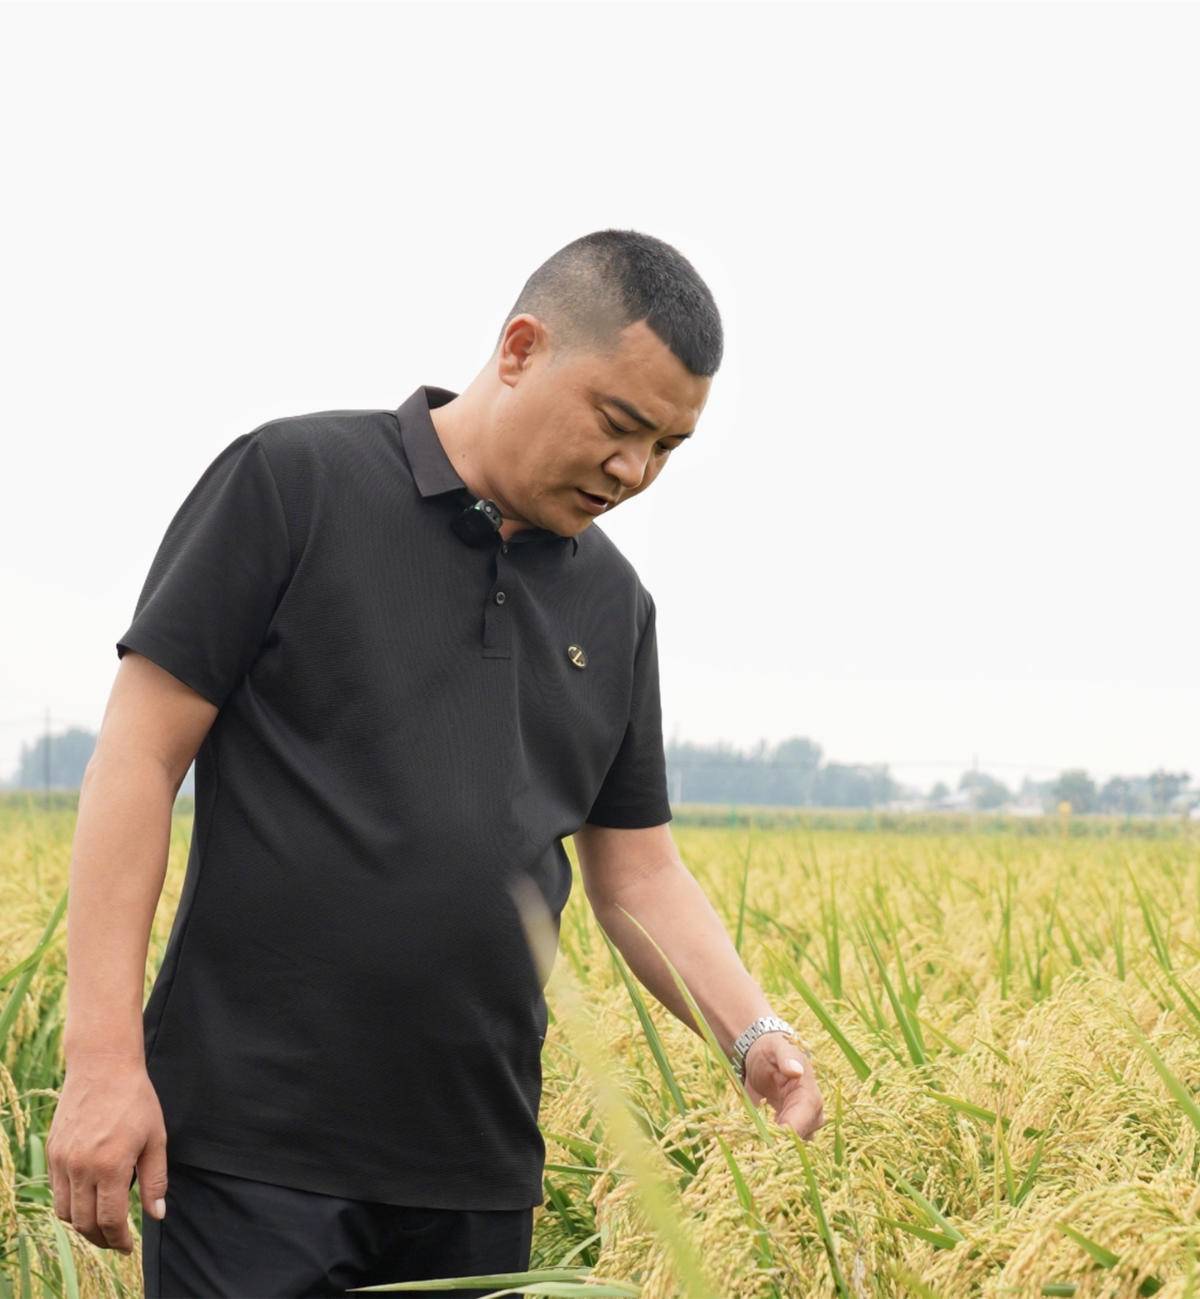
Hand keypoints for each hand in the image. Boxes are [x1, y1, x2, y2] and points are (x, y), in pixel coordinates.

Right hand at [46, 1053, 168, 1253]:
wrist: (103, 1067)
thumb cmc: (136, 1100)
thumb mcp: (156, 1138)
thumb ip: (155, 1180)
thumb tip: (157, 1215)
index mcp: (110, 1165)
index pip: (110, 1220)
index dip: (119, 1240)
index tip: (128, 1247)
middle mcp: (81, 1167)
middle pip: (84, 1223)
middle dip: (101, 1239)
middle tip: (116, 1241)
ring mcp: (62, 1160)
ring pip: (65, 1212)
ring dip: (82, 1225)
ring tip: (101, 1225)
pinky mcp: (52, 1152)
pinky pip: (56, 1191)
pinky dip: (69, 1203)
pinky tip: (87, 1199)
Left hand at [741, 1033, 825, 1139]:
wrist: (763, 1055)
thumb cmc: (772, 1049)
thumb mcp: (777, 1047)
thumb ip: (786, 1057)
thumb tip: (796, 1071)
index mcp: (810, 1093)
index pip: (805, 1118)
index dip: (790, 1131)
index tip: (772, 1139)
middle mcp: (810, 1111)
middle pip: (802, 1137)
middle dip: (782, 1143)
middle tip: (760, 1145)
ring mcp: (801, 1121)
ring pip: (795, 1144)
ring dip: (777, 1146)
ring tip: (758, 1144)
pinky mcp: (789, 1126)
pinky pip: (784, 1143)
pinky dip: (772, 1144)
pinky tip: (756, 1137)